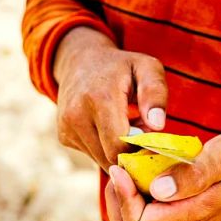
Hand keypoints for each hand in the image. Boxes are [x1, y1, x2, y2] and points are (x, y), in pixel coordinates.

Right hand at [54, 27, 167, 168]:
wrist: (80, 61)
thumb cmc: (120, 66)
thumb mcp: (146, 67)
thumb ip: (156, 94)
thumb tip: (157, 125)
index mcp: (99, 99)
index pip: (119, 146)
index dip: (139, 147)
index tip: (149, 134)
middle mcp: (77, 115)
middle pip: (110, 157)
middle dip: (129, 151)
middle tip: (139, 131)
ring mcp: (67, 127)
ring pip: (100, 159)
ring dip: (116, 150)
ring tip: (123, 126)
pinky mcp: (63, 136)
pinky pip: (91, 154)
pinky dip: (103, 148)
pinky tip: (106, 128)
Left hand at [106, 130, 220, 220]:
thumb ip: (195, 174)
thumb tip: (157, 189)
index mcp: (193, 216)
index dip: (122, 199)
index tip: (122, 167)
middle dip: (117, 199)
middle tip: (121, 166)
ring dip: (123, 198)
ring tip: (130, 167)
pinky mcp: (178, 217)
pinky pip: (145, 216)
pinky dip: (134, 196)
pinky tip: (141, 172)